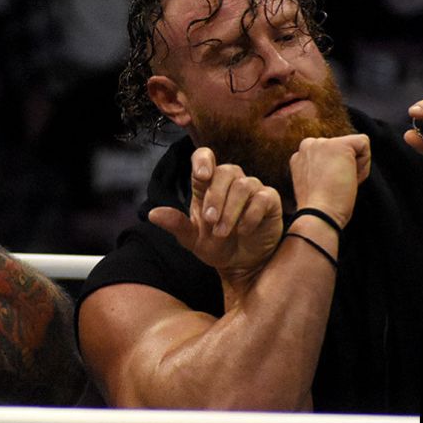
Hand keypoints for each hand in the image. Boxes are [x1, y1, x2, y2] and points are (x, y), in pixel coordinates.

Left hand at [149, 147, 283, 279]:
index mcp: (207, 185)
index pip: (205, 157)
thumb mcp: (192, 240)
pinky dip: (250, 215)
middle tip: (210, 221)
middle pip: (226, 171)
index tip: (202, 175)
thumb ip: (176, 225)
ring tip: (222, 232)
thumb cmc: (217, 247)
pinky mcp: (270, 201)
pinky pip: (262, 198)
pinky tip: (243, 231)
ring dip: (230, 210)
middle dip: (215, 196)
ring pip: (243, 185)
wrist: (242, 265)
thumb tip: (152, 214)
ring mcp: (252, 189)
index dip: (203, 160)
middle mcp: (230, 182)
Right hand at [288, 134, 369, 228]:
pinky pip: (364, 143)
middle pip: (341, 150)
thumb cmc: (319, 208)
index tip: (326, 188)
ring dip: (354, 168)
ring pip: (353, 148)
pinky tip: (350, 179)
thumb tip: (337, 167)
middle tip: (333, 187)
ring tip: (339, 184)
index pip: (328, 155)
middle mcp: (307, 145)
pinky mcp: (339, 145)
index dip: (333, 173)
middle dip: (343, 168)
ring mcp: (322, 143)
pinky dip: (364, 164)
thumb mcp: (313, 184)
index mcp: (300, 156)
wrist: (318, 215)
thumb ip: (320, 169)